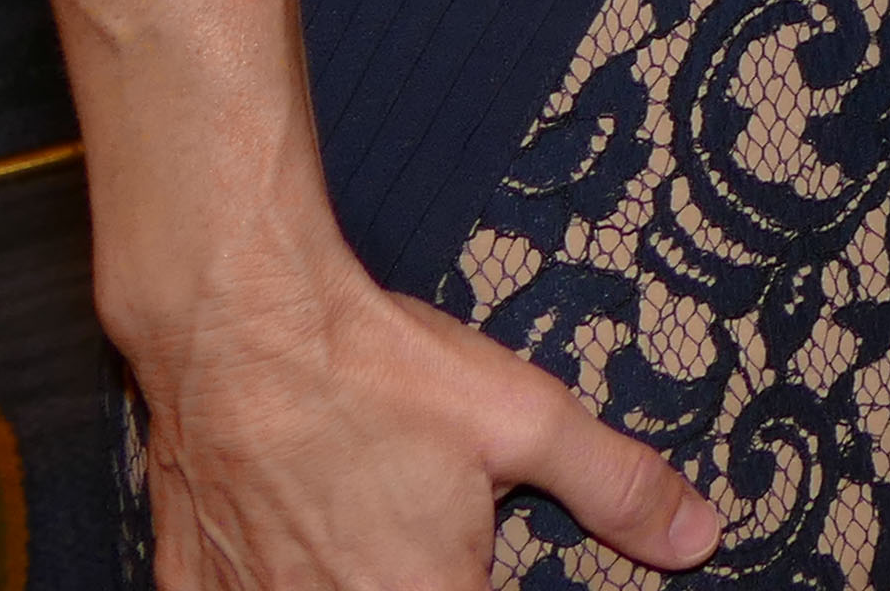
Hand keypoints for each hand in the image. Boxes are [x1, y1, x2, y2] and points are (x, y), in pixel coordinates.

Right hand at [134, 265, 718, 590]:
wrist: (238, 325)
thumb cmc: (378, 372)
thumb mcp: (525, 419)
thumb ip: (615, 487)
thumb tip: (698, 539)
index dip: (490, 578)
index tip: (480, 551)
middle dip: (428, 570)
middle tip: (418, 518)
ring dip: (352, 573)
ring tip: (364, 512)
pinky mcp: (191, 589)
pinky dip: (278, 575)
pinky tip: (294, 530)